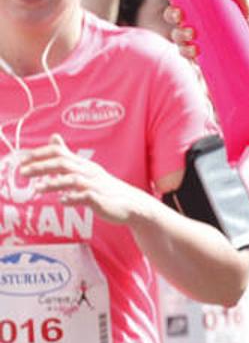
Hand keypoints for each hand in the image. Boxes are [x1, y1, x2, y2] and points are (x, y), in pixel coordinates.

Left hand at [19, 134, 154, 224]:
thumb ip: (68, 155)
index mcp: (84, 165)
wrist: (132, 204)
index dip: (40, 155)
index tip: (23, 160)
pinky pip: (86, 197)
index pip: (59, 153)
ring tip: (37, 188)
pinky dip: (73, 198)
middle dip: (41, 167)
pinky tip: (62, 201)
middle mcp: (89, 172)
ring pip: (73, 180)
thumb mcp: (86, 168)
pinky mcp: (101, 200)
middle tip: (22, 172)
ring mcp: (96, 186)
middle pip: (63, 164)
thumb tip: (53, 137)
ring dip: (54, 183)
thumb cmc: (106, 188)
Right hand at [167, 0, 248, 63]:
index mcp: (198, 5)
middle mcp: (192, 21)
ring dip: (179, 33)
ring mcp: (192, 38)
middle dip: (171, 13)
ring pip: (176, 34)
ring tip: (192, 33)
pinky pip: (184, 52)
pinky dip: (187, 50)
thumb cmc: (246, 26)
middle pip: (171, 14)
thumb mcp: (245, 8)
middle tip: (180, 14)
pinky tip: (195, 50)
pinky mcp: (197, 54)